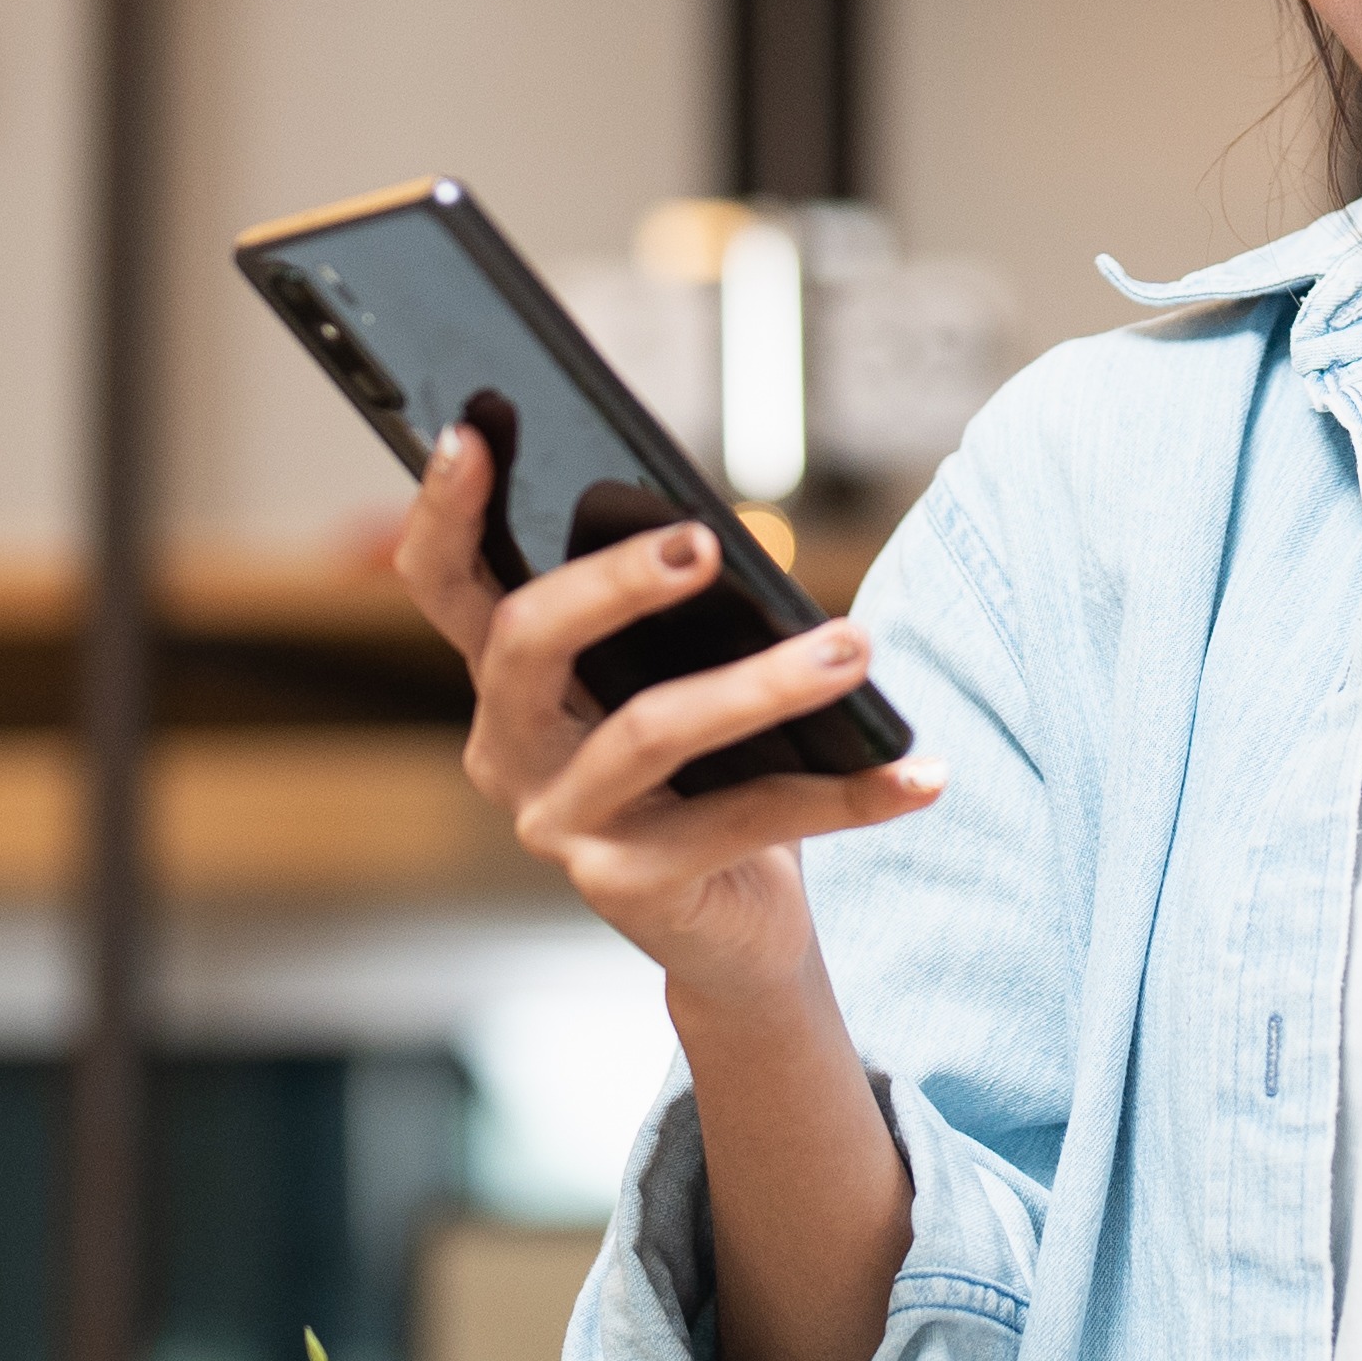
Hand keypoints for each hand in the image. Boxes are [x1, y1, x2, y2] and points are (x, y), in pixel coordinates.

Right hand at [392, 424, 942, 987]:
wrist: (733, 928)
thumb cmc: (706, 778)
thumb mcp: (676, 681)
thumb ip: (673, 619)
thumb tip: (724, 544)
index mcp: (509, 680)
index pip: (446, 584)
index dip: (442, 509)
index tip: (470, 432)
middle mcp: (509, 750)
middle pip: (526, 642)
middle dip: (611, 581)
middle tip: (702, 543)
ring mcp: (559, 823)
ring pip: (650, 729)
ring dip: (766, 682)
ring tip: (853, 646)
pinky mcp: (627, 886)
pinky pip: (747, 819)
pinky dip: (848, 793)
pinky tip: (919, 775)